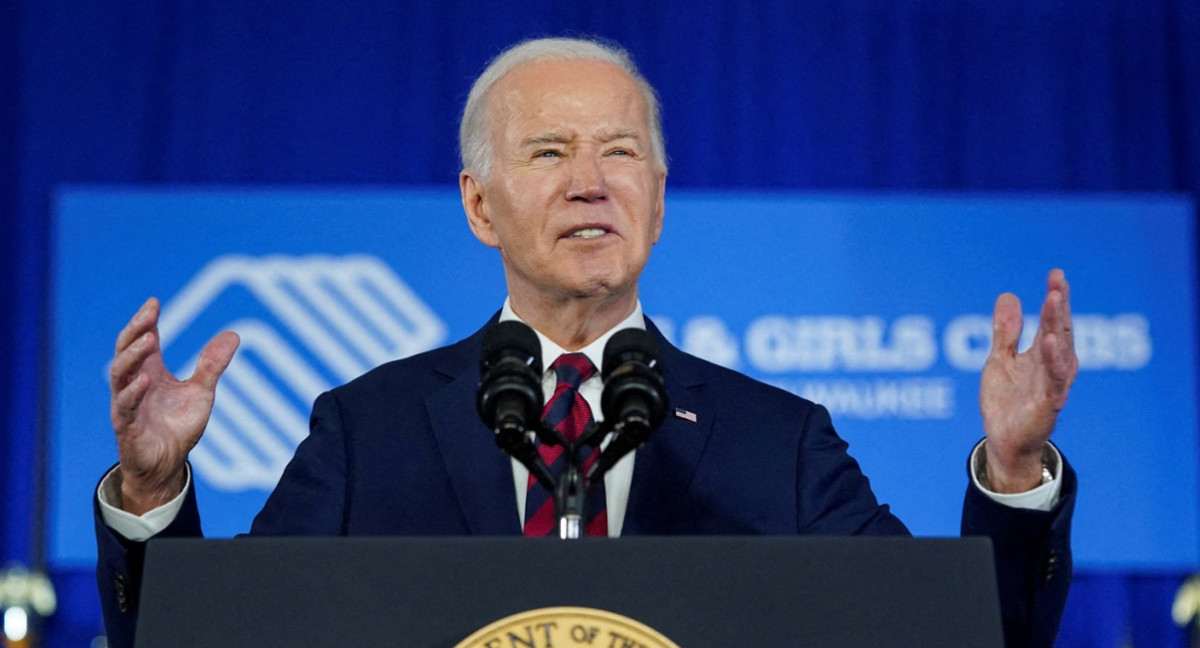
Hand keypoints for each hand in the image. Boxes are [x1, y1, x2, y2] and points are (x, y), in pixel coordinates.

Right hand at [109, 297, 238, 513]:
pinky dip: (134, 392)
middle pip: (125, 351)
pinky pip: (124, 406)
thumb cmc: (178, 427)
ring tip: (150, 338)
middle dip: (135, 330)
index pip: (141, 340)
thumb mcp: (201, 392)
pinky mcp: (126, 426)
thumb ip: (212, 365)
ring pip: (119, 374)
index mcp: (149, 372)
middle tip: (149, 314)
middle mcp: (134, 384)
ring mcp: (127, 404)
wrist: (167, 465)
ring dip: (133, 355)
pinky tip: (146, 378)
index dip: (145, 321)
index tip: (154, 302)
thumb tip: (233, 334)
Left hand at [979, 269, 1077, 492]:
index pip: (1052, 321)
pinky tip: (1051, 342)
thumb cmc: (1006, 400)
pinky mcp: (1047, 403)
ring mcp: (1053, 384)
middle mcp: (1054, 366)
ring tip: (1053, 300)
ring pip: (1059, 350)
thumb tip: (1008, 295)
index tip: (1056, 274)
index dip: (1055, 298)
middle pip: (1059, 329)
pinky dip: (1053, 361)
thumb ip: (1006, 331)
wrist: (1003, 441)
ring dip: (1056, 324)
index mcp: (1044, 354)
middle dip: (1058, 304)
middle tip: (1057, 280)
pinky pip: (1053, 380)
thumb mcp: (1000, 359)